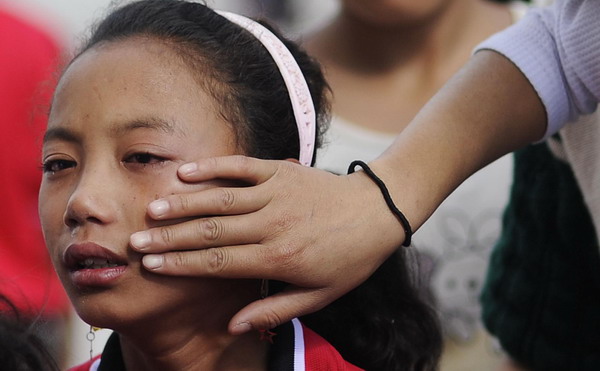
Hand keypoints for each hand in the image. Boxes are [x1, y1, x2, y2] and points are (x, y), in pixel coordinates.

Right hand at [129, 155, 404, 333]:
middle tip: (136, 240)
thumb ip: (274, 308)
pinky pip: (242, 167)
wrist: (377, 213)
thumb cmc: (348, 260)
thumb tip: (232, 325)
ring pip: (221, 200)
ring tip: (153, 209)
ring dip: (184, 204)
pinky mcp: (282, 171)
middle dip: (171, 237)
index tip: (151, 265)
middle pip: (212, 232)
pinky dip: (213, 168)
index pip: (219, 262)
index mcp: (279, 258)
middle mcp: (273, 224)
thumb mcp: (318, 296)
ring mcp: (277, 193)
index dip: (182, 264)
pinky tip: (186, 172)